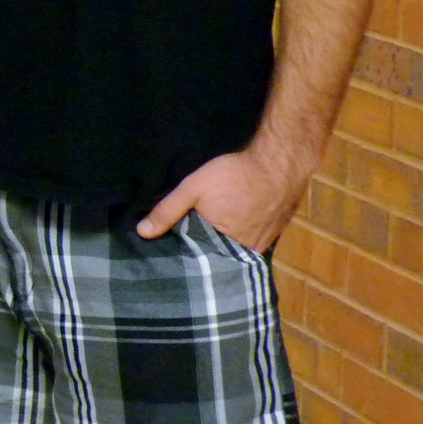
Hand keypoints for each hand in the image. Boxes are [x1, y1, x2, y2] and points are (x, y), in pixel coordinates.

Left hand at [138, 143, 313, 251]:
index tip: (167, 254)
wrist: (280, 163)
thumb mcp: (194, 188)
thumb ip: (168, 211)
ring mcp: (262, 245)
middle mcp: (245, 253)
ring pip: (233, 251)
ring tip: (201, 239)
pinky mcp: (272, 236)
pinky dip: (237, 239)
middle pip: (216, 257)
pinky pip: (249, 244)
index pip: (198, 260)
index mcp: (224, 246)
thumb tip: (142, 233)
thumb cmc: (235, 175)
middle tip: (182, 246)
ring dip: (220, 246)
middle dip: (201, 253)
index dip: (184, 255)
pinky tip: (228, 230)